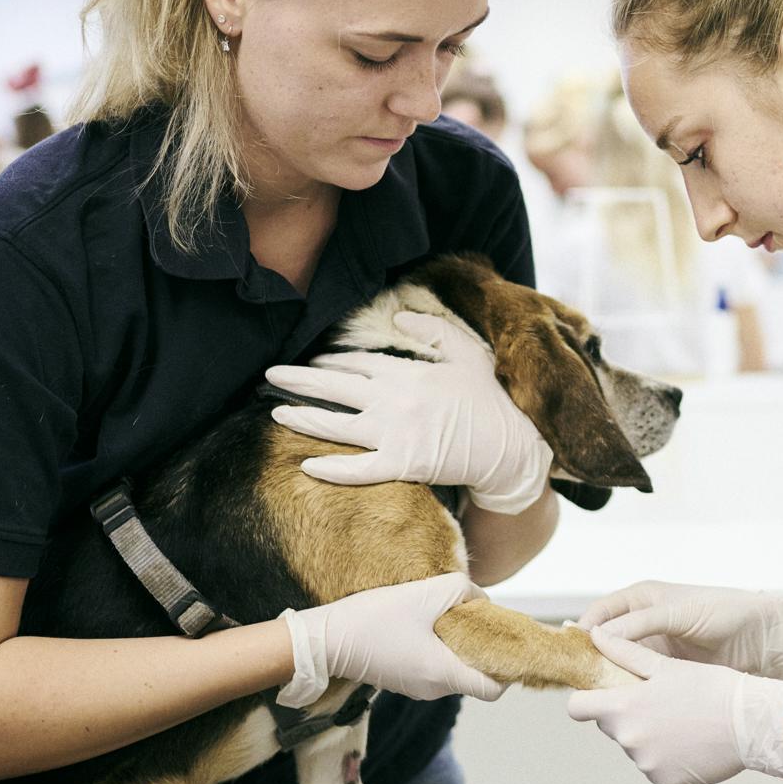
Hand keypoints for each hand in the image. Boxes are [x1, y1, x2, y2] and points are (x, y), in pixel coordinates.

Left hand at [269, 312, 552, 513]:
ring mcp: (396, 433)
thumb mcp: (468, 353)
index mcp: (408, 372)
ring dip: (303, 418)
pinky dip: (332, 469)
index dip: (329, 361)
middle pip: (335, 387)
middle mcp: (394, 399)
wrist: (513, 447)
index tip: (310, 361)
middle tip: (269, 375)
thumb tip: (402, 315)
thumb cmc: (493, 400)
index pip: (357, 363)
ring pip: (336, 425)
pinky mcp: (403, 465)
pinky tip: (306, 466)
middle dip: (298, 380)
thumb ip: (434, 330)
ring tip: (277, 414)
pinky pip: (358, 469)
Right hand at [278, 573, 506, 704]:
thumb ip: (462, 591)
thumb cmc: (373, 620)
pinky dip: (440, 648)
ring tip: (450, 615)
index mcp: (442, 675)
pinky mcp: (402, 678)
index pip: (493, 689)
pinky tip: (428, 623)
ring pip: (454, 669)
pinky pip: (434, 666)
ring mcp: (416, 687)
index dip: (507, 668)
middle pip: (475, 676)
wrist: (324, 639)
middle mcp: (433, 689)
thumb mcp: (424, 594)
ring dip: (458, 645)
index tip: (504, 641)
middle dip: (482, 648)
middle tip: (477, 617)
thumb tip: (480, 599)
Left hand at [567, 631, 782, 783]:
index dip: (586, 698)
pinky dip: (666, 755)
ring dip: (649, 734)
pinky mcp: (664, 781)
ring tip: (683, 719)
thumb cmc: (712, 688)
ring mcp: (646, 765)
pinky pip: (654, 766)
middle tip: (660, 700)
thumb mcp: (666, 666)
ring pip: (634, 745)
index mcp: (624, 708)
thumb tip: (596, 636)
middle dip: (626, 712)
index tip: (602, 692)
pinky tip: (691, 741)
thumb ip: (625, 653)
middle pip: (610, 725)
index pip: (578, 707)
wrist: (752, 724)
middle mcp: (630, 741)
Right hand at [582, 581, 782, 683]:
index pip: (600, 615)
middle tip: (579, 680)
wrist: (765, 638)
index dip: (583, 632)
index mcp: (642, 599)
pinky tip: (623, 705)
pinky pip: (639, 683)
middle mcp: (643, 623)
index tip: (571, 653)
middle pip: (604, 644)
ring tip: (598, 696)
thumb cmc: (727, 612)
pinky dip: (629, 692)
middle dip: (591, 660)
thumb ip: (641, 623)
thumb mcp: (680, 613)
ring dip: (609, 680)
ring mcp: (654, 650)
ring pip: (619, 667)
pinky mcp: (666, 673)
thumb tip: (598, 636)